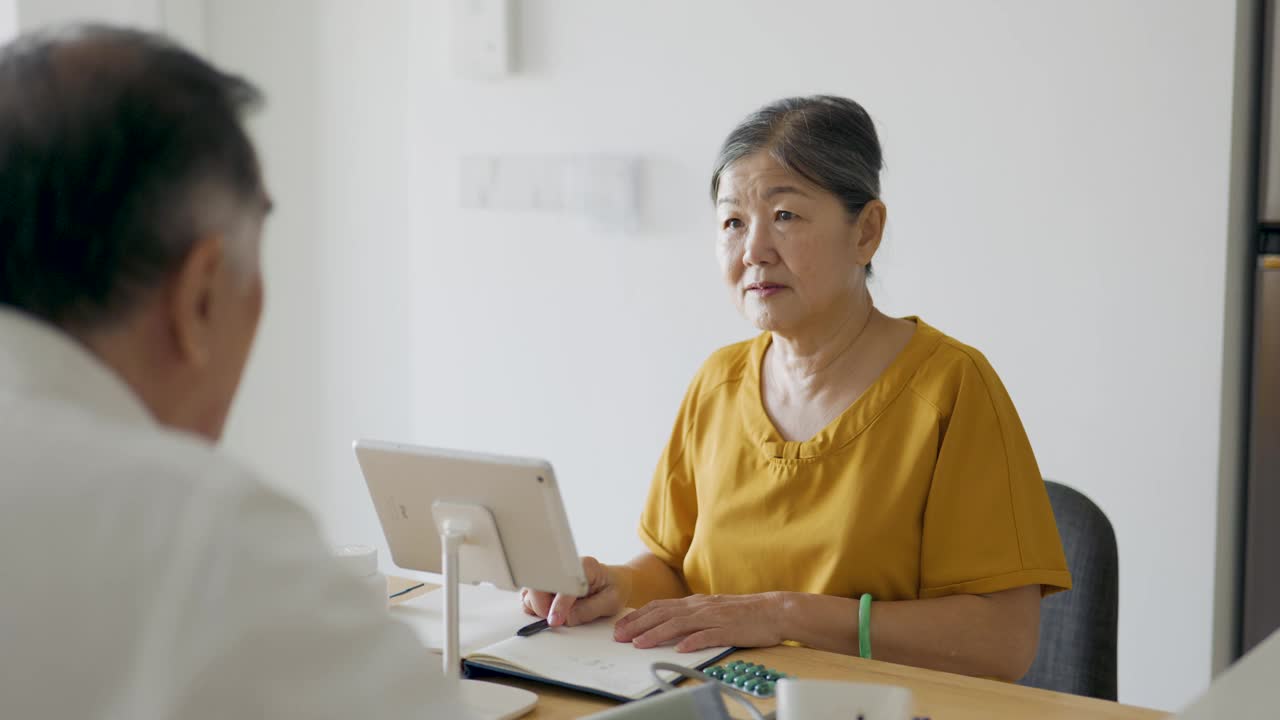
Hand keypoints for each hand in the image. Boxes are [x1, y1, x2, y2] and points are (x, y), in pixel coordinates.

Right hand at [521, 556, 629, 627]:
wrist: (616, 582)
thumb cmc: (615, 589)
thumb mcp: (611, 602)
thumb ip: (588, 611)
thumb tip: (565, 619)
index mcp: (585, 566)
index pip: (563, 583)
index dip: (558, 604)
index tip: (555, 621)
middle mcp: (564, 566)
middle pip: (539, 584)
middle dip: (542, 607)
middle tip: (555, 621)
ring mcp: (553, 575)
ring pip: (530, 591)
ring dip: (537, 608)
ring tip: (556, 615)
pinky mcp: (546, 584)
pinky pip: (529, 597)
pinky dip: (534, 608)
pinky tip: (549, 612)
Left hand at [612, 593, 784, 652]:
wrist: (774, 610)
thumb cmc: (743, 613)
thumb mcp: (711, 609)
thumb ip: (690, 615)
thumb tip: (667, 624)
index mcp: (695, 602)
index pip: (660, 606)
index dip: (638, 615)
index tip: (620, 625)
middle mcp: (701, 607)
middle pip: (663, 614)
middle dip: (638, 625)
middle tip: (619, 636)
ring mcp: (714, 617)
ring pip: (680, 624)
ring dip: (657, 633)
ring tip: (639, 643)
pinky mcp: (729, 630)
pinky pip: (708, 636)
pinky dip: (693, 641)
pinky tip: (680, 648)